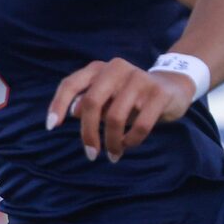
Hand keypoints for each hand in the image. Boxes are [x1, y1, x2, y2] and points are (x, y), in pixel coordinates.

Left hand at [46, 58, 196, 162]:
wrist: (172, 87)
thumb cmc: (129, 96)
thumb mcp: (106, 97)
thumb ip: (88, 103)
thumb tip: (71, 113)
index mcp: (98, 69)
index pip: (70, 84)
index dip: (58, 105)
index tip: (51, 127)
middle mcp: (116, 69)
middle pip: (91, 103)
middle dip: (88, 133)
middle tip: (91, 154)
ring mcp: (139, 79)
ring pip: (115, 117)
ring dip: (112, 142)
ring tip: (113, 154)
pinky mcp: (158, 93)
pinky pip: (140, 125)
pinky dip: (131, 140)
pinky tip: (129, 144)